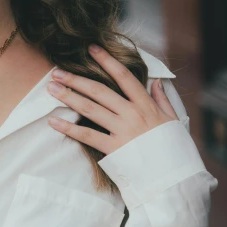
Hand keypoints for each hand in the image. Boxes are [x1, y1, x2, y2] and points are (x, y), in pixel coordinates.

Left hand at [46, 44, 179, 155]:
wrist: (176, 177)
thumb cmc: (174, 150)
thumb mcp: (173, 120)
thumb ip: (162, 100)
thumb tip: (156, 82)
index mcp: (146, 105)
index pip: (124, 76)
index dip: (107, 61)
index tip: (91, 48)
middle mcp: (132, 115)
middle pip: (99, 91)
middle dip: (76, 79)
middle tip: (56, 71)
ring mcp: (122, 131)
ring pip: (90, 109)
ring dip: (68, 97)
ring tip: (51, 88)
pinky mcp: (114, 149)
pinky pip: (87, 136)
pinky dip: (68, 128)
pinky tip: (53, 121)